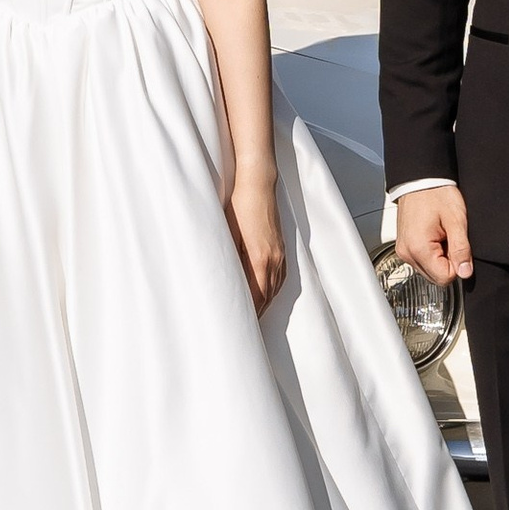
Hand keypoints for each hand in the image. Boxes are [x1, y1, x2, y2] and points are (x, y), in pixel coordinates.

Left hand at [225, 170, 285, 317]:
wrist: (258, 182)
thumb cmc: (239, 205)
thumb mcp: (229, 234)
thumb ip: (231, 260)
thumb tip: (227, 281)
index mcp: (260, 258)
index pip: (257, 296)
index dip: (250, 313)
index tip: (241, 324)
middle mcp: (274, 259)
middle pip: (268, 296)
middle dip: (257, 312)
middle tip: (245, 327)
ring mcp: (280, 253)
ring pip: (275, 287)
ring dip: (265, 302)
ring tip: (254, 315)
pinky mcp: (281, 246)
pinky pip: (280, 276)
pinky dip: (272, 288)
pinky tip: (266, 292)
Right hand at [393, 180, 472, 285]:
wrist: (421, 179)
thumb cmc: (436, 193)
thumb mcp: (456, 220)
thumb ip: (461, 249)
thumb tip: (465, 272)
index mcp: (418, 248)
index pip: (444, 278)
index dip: (457, 264)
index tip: (457, 245)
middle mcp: (407, 253)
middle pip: (436, 276)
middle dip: (448, 261)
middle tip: (449, 237)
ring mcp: (403, 251)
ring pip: (430, 270)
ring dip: (440, 257)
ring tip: (441, 234)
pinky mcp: (404, 247)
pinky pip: (422, 260)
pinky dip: (432, 252)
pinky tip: (434, 234)